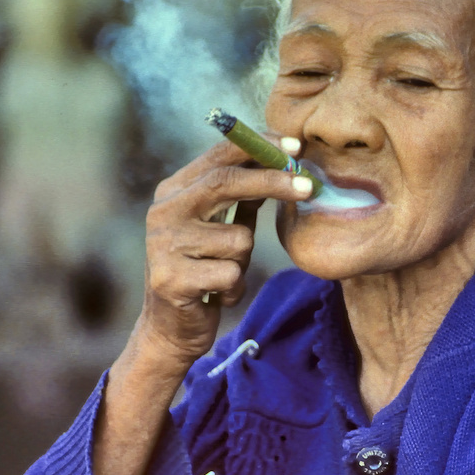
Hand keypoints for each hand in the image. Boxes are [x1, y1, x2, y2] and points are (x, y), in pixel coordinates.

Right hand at [136, 136, 312, 367]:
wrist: (170, 328)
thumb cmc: (206, 270)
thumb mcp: (223, 228)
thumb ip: (243, 197)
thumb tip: (285, 164)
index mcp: (175, 192)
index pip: (219, 157)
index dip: (259, 146)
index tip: (296, 145)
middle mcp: (164, 212)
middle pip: (224, 183)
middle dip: (272, 182)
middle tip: (310, 186)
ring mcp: (163, 245)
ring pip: (238, 239)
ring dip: (245, 260)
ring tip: (224, 273)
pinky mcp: (171, 279)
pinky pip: (231, 274)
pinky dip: (234, 287)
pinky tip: (215, 295)